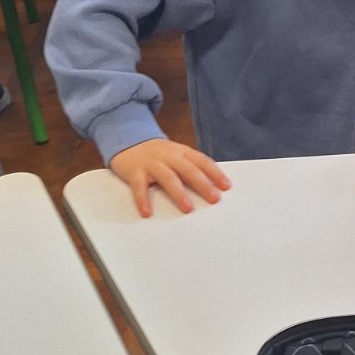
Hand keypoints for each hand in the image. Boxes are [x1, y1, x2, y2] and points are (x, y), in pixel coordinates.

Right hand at [109, 138, 231, 217]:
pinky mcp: (135, 172)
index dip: (215, 173)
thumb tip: (212, 186)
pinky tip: (147, 212)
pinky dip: (142, 200)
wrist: (127, 141)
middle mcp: (168, 156)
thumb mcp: (176, 155)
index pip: (202, 161)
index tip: (226, 186)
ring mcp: (152, 163)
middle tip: (214, 199)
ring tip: (188, 208)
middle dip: (202, 184)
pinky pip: (139, 187)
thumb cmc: (157, 154)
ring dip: (179, 193)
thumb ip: (190, 167)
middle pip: (188, 170)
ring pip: (168, 178)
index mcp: (181, 152)